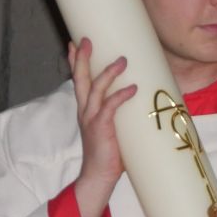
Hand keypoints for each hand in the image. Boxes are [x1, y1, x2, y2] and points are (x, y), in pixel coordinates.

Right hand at [68, 38, 137, 216]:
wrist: (98, 176)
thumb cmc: (109, 153)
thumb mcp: (113, 128)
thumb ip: (121, 113)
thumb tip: (141, 99)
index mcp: (86, 110)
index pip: (80, 81)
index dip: (76, 62)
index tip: (75, 43)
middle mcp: (85, 111)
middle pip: (81, 79)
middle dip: (83, 58)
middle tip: (86, 39)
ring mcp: (91, 119)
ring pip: (96, 89)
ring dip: (108, 73)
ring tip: (122, 60)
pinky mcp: (101, 128)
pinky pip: (110, 107)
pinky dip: (121, 96)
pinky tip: (132, 88)